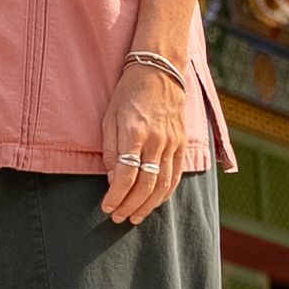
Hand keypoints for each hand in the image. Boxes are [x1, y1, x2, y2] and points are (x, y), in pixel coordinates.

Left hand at [98, 55, 192, 225]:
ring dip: (148, 205)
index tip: (106, 206)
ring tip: (134, 217)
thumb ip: (110, 149)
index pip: (125, 175)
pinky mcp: (181, 143)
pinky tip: (154, 203)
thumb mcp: (110, 116)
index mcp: (134, 133)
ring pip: (163, 184)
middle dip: (130, 205)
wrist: (160, 70)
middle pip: (145, 184)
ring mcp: (172, 143)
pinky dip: (165, 193)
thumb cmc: (129, 92)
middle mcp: (156, 140)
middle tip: (118, 218)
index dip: (115, 195)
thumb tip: (112, 178)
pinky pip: (175, 175)